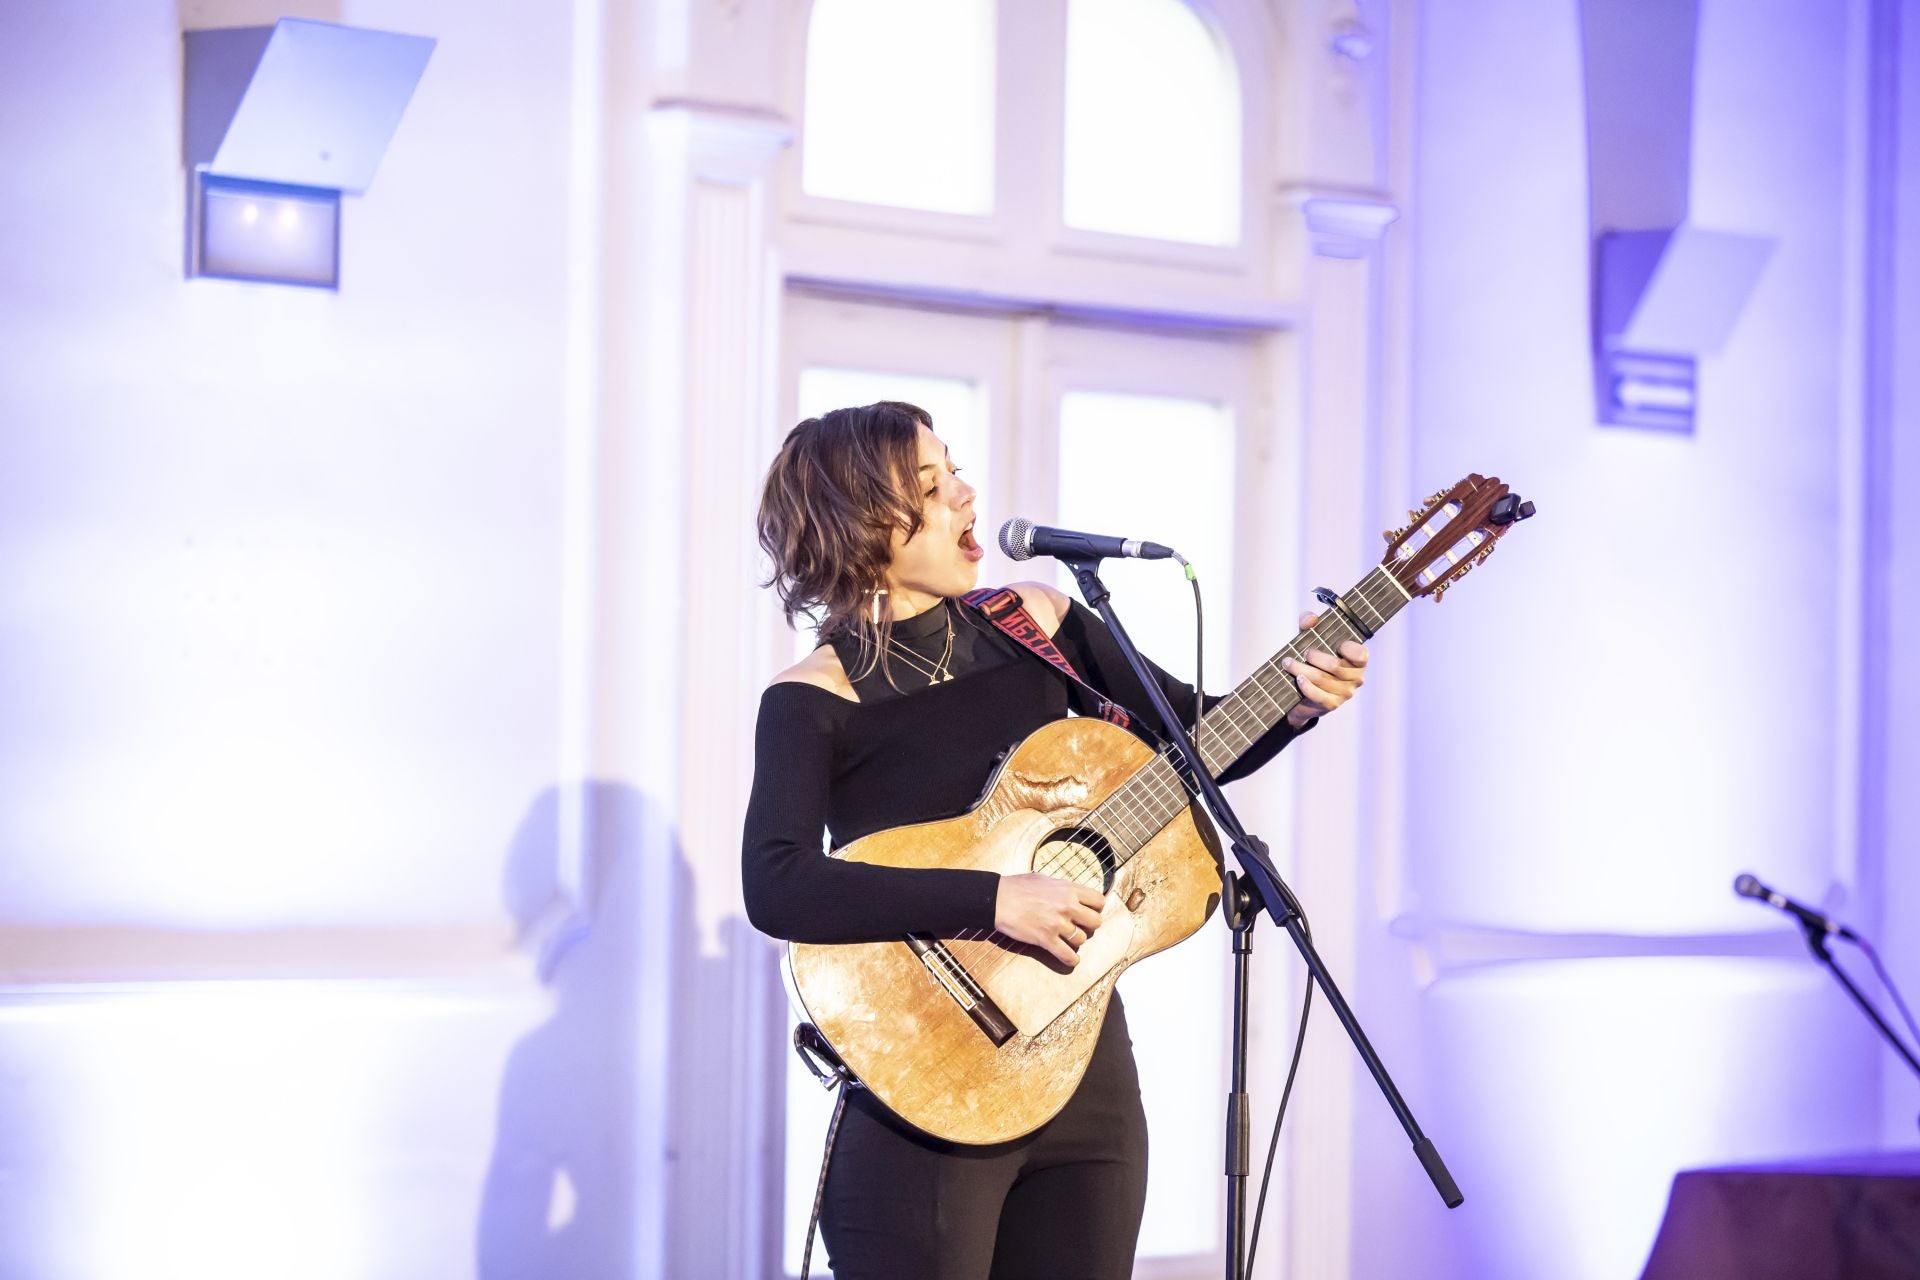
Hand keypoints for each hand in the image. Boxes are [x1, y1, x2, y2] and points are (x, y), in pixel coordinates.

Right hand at [994, 873, 1105, 967]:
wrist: (997, 899)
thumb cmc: (1017, 887)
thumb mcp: (1044, 879)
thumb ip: (1062, 888)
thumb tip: (1073, 893)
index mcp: (1068, 889)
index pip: (1099, 901)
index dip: (1095, 908)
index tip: (1088, 911)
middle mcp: (1067, 906)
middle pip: (1096, 922)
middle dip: (1089, 926)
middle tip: (1079, 926)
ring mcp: (1057, 924)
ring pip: (1081, 939)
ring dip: (1075, 940)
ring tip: (1067, 938)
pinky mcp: (1046, 939)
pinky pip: (1067, 956)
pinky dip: (1071, 960)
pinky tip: (1070, 959)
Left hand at [1282, 611, 1367, 728]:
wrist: (1303, 692)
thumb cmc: (1313, 660)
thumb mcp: (1311, 638)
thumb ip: (1310, 623)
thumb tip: (1310, 620)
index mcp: (1357, 660)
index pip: (1361, 655)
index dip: (1349, 649)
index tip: (1337, 644)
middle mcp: (1356, 677)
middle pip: (1335, 666)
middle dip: (1315, 657)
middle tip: (1304, 652)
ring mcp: (1345, 693)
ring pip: (1322, 679)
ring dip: (1301, 669)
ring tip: (1288, 663)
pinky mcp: (1331, 704)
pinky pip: (1318, 695)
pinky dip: (1306, 686)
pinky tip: (1298, 678)